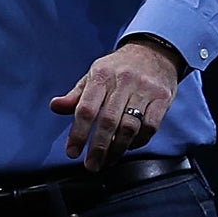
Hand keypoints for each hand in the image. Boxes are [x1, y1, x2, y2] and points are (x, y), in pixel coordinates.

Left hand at [49, 41, 180, 170]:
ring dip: (118, 148)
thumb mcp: (93, 75)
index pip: (85, 108)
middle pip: (108, 121)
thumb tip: (54, 107)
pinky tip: (129, 147)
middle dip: (98, 147)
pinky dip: (139, 141)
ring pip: (130, 126)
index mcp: (101, 76)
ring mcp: (144, 90)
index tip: (72, 152)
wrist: (153, 51)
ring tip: (108, 161)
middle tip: (91, 165)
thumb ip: (76, 95)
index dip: (78, 132)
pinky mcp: (162, 98)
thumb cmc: (117, 68)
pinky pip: (150, 126)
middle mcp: (122, 82)